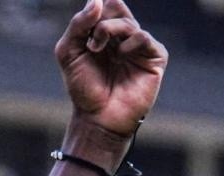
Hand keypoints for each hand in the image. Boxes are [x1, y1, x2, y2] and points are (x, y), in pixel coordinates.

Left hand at [56, 0, 167, 140]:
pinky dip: (129, 44)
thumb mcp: (69, 53)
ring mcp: (140, 46)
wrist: (96, 117)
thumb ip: (78, 24)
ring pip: (128, 22)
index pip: (106, 4)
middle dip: (100, 19)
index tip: (87, 23)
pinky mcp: (155, 57)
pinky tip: (120, 57)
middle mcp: (123, 36)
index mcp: (104, 32)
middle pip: (116, 7)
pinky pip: (143, 37)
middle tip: (89, 37)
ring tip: (97, 49)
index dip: (96, 6)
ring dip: (109, 30)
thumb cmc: (83, 88)